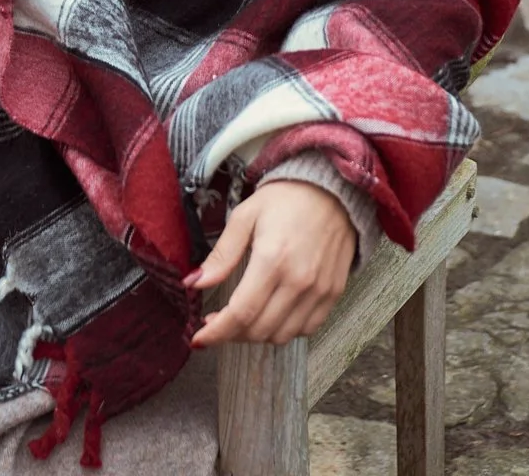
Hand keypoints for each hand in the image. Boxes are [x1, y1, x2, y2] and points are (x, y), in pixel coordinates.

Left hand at [185, 180, 355, 347]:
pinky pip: (306, 329)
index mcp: (272, 260)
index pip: (240, 313)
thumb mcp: (246, 216)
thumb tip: (194, 283)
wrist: (333, 189)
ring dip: (257, 334)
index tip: (198, 339)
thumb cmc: (286, 199)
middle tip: (218, 320)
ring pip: (281, 336)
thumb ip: (222, 254)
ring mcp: (319, 290)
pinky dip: (285, 330)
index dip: (216, 332)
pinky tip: (273, 313)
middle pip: (259, 330)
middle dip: (231, 333)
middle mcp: (299, 281)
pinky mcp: (333, 293)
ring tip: (244, 316)